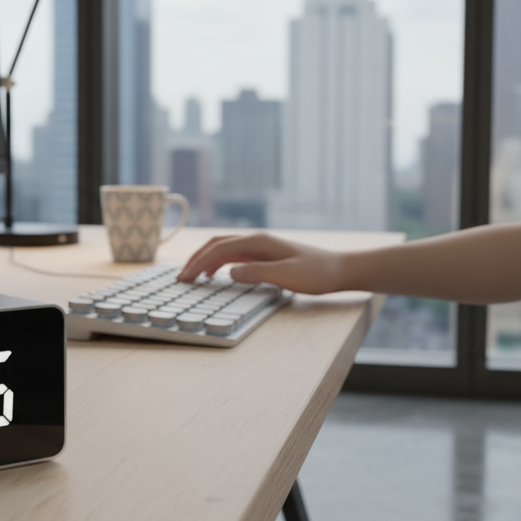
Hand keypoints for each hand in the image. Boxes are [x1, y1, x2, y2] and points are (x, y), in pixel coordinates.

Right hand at [176, 233, 349, 294]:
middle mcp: (257, 241)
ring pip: (223, 249)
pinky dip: (218, 263)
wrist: (339, 270)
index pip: (218, 249)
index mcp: (259, 242)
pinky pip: (234, 256)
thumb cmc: (317, 273)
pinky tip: (214, 275)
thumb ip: (257, 273)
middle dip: (195, 259)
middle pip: (216, 244)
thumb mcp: (287, 276)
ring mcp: (260, 248)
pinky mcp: (265, 256)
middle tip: (180, 278)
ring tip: (192, 277)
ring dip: (205, 260)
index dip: (198, 263)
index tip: (184, 278)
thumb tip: (229, 271)